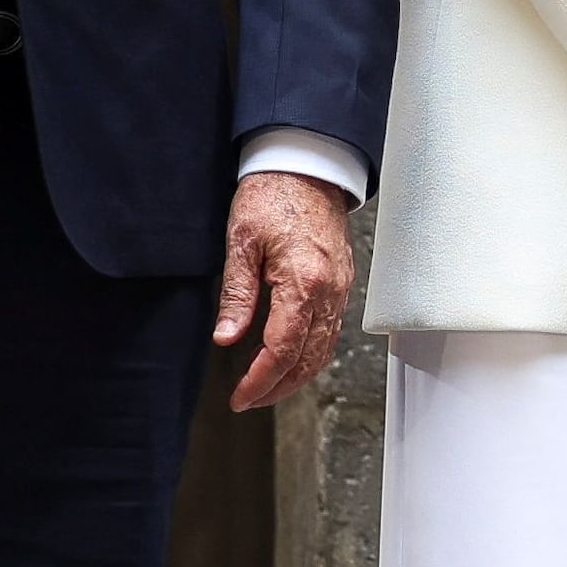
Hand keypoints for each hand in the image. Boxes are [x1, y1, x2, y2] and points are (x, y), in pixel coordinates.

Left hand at [216, 172, 357, 408]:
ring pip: (324, 349)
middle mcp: (329, 291)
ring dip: (297, 375)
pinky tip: (290, 356)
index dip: (260, 379)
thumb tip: (226, 337)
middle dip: (278, 387)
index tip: (240, 396)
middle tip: (249, 399)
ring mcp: (340, 288)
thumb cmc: (273, 195)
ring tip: (267, 386)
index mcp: (304, 283)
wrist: (307, 166)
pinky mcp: (341, 283)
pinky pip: (331, 331)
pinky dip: (311, 353)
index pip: (283, 349)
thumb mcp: (241, 244)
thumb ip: (237, 295)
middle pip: (309, 358)